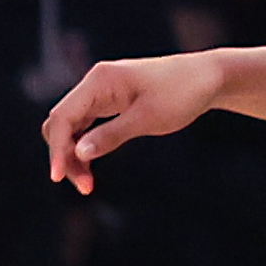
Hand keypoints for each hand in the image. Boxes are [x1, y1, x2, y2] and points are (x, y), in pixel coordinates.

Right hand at [41, 52, 225, 195]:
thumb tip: (78, 153)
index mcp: (99, 81)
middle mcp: (95, 84)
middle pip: (61, 123)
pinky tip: (91, 167)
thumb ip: (111, 135)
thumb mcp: (148, 118)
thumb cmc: (182, 93)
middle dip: (65, 155)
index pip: (62, 117)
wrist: (208, 78)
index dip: (57, 149)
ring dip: (74, 154)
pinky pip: (87, 126)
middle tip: (84, 187)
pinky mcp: (112, 102)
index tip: (57, 177)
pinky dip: (86, 146)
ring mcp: (102, 92)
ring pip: (72, 127)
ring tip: (88, 184)